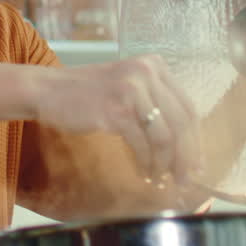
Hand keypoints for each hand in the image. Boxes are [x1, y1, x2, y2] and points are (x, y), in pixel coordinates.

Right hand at [34, 54, 196, 184]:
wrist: (48, 90)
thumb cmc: (87, 94)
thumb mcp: (127, 88)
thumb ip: (154, 104)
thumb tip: (183, 146)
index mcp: (154, 65)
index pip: (187, 107)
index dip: (195, 139)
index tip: (197, 164)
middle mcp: (147, 72)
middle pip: (182, 122)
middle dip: (186, 157)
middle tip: (186, 180)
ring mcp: (132, 89)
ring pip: (165, 136)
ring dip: (165, 164)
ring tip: (161, 179)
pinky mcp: (117, 109)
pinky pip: (142, 144)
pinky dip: (146, 163)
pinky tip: (144, 173)